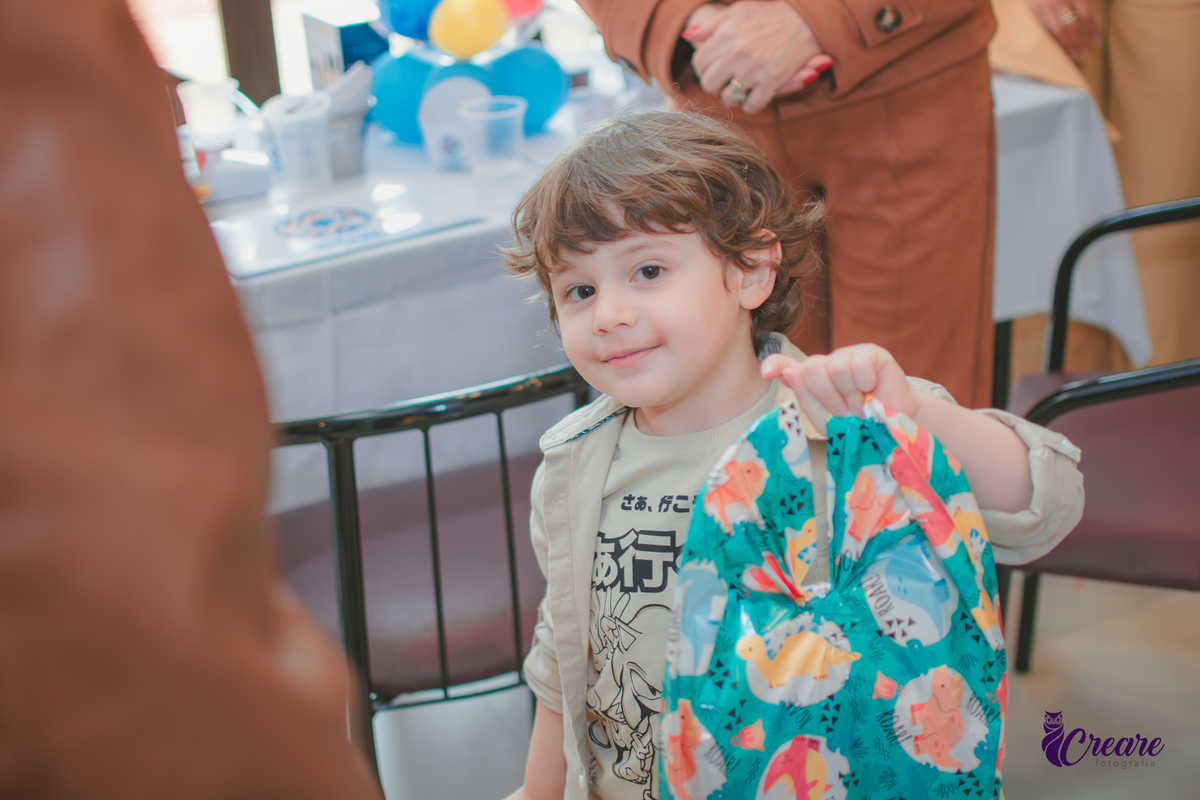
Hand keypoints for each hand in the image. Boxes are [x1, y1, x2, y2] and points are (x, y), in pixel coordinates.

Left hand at [683, 0, 830, 113]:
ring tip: (737, 92)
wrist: (803, 19)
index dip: (703, 69)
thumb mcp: (736, 12)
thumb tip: (688, 36)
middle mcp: (736, 54)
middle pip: (710, 83)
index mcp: (725, 36)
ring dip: (731, 99)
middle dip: (714, 86)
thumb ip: (711, 26)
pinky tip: (753, 98)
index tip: (711, 71)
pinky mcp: (771, 81)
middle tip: (722, 84)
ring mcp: (753, 69)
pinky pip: (752, 105)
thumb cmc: (768, 14)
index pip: (699, 62)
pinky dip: (750, 106)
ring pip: (729, 98)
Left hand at [761, 345, 917, 436]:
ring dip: (850, 395)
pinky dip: (866, 384)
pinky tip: (873, 390)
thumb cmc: (858, 426)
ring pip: (836, 368)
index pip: (785, 365)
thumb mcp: (826, 419)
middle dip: (828, 397)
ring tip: (860, 405)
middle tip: (844, 411)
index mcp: (811, 380)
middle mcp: (827, 364)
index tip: (765, 372)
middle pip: (810, 368)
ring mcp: (849, 355)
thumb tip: (789, 370)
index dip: (774, 365)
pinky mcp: (872, 353)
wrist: (894, 429)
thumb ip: (806, 397)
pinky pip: (859, 365)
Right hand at [1026, 0, 1100, 59]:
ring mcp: (1045, 8)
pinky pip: (1045, 30)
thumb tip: (1094, 20)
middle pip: (1071, 27)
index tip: (1098, 41)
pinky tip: (1059, 47)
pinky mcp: (1034, 13)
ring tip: (1074, 54)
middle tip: (1086, 53)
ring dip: (1066, 45)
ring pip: (1056, 31)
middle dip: (1079, 41)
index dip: (1093, 29)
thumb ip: (1084, 4)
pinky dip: (1053, 40)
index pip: (1085, 15)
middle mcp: (1059, 3)